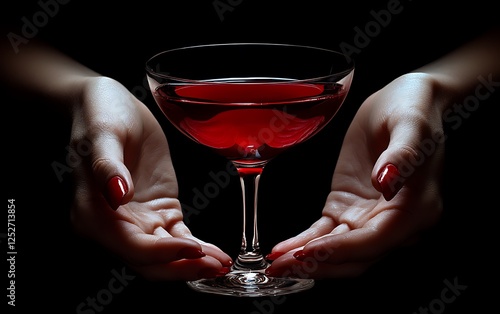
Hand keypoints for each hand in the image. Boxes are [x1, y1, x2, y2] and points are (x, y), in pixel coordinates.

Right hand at [69, 76, 231, 279]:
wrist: (111, 105)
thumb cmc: (101, 116)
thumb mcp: (102, 134)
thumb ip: (107, 166)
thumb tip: (117, 195)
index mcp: (93, 214)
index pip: (132, 247)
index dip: (164, 253)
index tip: (194, 247)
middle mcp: (113, 225)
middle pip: (149, 262)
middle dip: (182, 268)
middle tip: (217, 266)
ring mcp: (137, 220)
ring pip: (165, 256)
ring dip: (192, 264)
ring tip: (223, 263)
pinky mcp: (157, 212)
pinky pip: (176, 237)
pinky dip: (195, 248)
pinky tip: (215, 253)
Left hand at [266, 73, 444, 277]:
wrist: (402, 101)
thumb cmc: (412, 109)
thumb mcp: (411, 124)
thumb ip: (402, 155)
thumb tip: (386, 184)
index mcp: (416, 207)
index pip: (375, 240)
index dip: (340, 250)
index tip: (308, 251)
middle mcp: (396, 221)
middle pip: (356, 257)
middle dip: (318, 266)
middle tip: (281, 269)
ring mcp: (370, 217)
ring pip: (339, 250)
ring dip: (307, 260)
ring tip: (275, 264)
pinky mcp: (349, 208)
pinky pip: (326, 231)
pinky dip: (306, 242)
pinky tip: (284, 249)